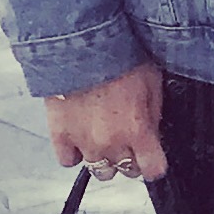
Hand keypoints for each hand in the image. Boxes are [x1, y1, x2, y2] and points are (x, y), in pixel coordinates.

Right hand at [44, 60, 166, 180]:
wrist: (80, 43)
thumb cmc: (118, 56)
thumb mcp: (152, 82)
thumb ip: (153, 115)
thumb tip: (152, 133)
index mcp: (138, 130)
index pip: (153, 169)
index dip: (154, 163)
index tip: (152, 157)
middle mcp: (111, 142)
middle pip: (127, 170)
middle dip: (131, 158)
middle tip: (128, 140)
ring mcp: (83, 141)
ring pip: (99, 170)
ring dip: (104, 158)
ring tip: (103, 138)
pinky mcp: (60, 134)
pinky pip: (67, 160)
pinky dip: (74, 153)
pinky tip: (80, 137)